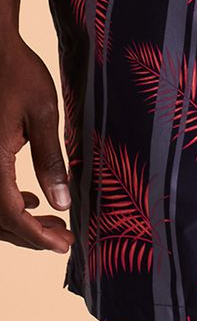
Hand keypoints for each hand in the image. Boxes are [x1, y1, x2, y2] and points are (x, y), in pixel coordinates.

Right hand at [0, 31, 72, 253]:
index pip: (10, 214)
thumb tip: (62, 203)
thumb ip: (51, 160)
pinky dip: (8, 202)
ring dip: (20, 221)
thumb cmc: (18, 73)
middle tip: (65, 239)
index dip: (37, 236)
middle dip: (31, 234)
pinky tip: (33, 198)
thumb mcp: (43, 115)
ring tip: (55, 224)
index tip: (64, 246)